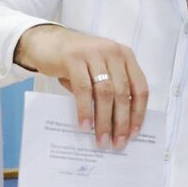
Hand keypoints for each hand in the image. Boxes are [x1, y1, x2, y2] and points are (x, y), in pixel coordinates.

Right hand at [14, 24, 148, 148]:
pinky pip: (83, 89)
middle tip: (117, 143)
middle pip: (123, 93)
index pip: (139, 88)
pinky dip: (85, 110)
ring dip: (104, 120)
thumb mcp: (99, 72)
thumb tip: (117, 126)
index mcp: (125, 57)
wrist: (48, 42)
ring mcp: (93, 53)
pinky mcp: (74, 58)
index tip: (133, 134)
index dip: (138, 113)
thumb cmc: (77, 62)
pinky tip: (84, 126)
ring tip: (101, 140)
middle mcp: (113, 52)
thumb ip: (111, 90)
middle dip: (121, 122)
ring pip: (105, 93)